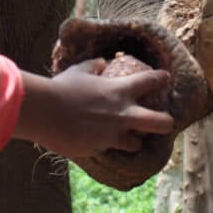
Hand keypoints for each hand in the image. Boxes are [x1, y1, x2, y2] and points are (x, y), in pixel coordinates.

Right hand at [13, 60, 173, 162]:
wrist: (45, 113)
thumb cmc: (62, 87)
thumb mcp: (79, 70)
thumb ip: (94, 66)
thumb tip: (102, 62)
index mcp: (120, 90)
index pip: (151, 81)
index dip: (162, 78)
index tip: (166, 78)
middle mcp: (123, 114)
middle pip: (161, 123)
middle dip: (167, 122)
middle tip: (165, 122)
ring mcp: (113, 135)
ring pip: (137, 143)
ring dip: (134, 140)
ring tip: (129, 137)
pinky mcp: (99, 149)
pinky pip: (110, 150)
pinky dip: (107, 146)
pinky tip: (98, 142)